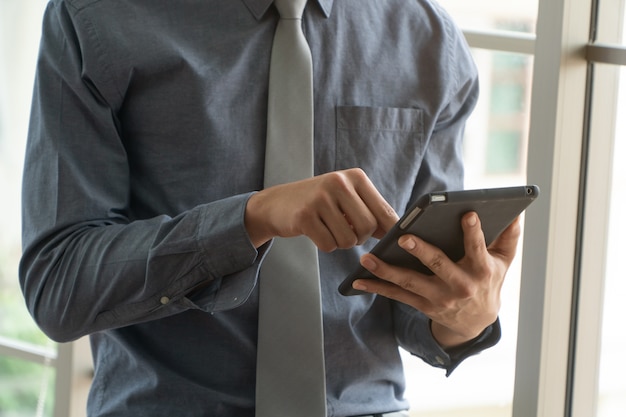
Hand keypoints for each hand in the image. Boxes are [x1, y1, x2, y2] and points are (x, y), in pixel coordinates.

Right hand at [245, 168, 398, 251]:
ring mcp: (320, 198)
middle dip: (360, 238)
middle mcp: (339, 183)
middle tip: (347, 232)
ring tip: (329, 229)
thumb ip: (371, 211)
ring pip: (348, 240)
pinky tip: (316, 232)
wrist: (277, 203)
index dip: (388, 231)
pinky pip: (329, 245)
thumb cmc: (319, 203)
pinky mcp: (305, 216)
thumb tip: (398, 231)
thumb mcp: (346, 198)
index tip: (387, 241)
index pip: (384, 211)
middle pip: (368, 228)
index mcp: (355, 177)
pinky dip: (325, 245)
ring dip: (341, 242)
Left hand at [352, 212, 520, 348]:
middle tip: (404, 237)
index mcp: (480, 270)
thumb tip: (516, 211)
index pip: (477, 249)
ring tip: (367, 258)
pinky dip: (376, 287)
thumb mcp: (504, 261)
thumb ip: (509, 236)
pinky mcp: (422, 305)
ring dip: (386, 270)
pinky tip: (358, 280)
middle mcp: (459, 285)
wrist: (477, 322)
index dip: (473, 232)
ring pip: (410, 282)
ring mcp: (438, 297)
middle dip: (421, 251)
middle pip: (438, 265)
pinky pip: (397, 295)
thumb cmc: (489, 281)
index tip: (467, 214)